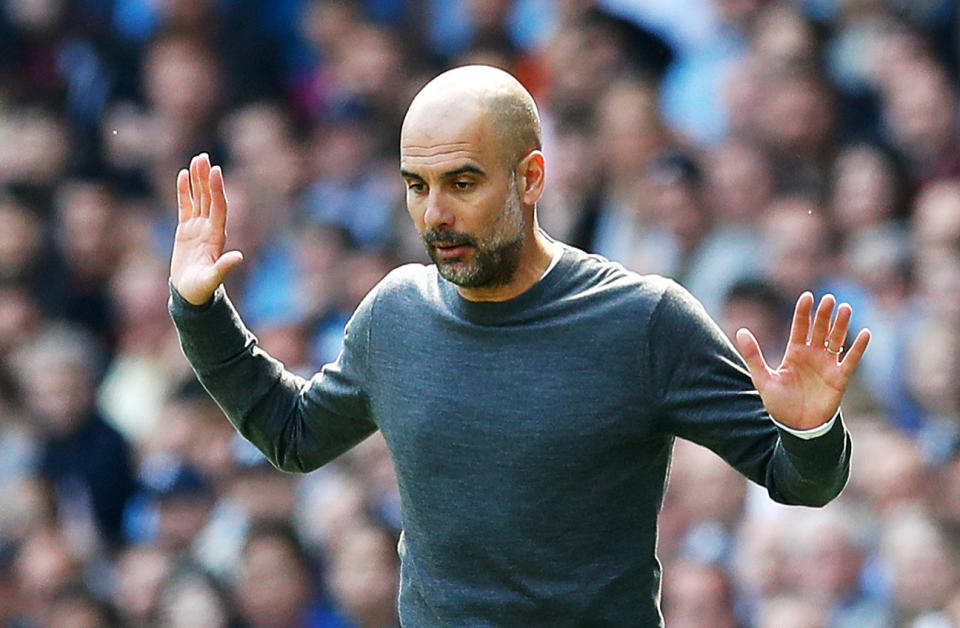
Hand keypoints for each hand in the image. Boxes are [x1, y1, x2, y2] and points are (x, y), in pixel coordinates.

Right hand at [169, 153, 243, 304]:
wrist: (190, 292)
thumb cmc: (202, 288)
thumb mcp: (213, 278)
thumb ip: (224, 267)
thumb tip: (239, 257)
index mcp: (217, 235)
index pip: (218, 207)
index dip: (217, 189)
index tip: (216, 171)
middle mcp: (209, 227)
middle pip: (209, 197)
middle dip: (206, 178)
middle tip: (203, 157)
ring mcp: (197, 227)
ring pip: (198, 197)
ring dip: (197, 179)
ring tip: (196, 159)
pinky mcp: (185, 229)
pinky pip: (185, 205)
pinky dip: (184, 191)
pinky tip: (183, 175)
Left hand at [735, 293, 870, 430]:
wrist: (797, 427)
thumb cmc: (779, 403)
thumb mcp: (763, 378)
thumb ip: (753, 355)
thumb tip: (740, 331)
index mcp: (794, 353)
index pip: (800, 326)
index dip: (804, 312)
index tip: (807, 296)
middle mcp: (812, 355)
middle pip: (820, 329)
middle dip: (824, 314)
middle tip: (829, 299)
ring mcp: (827, 365)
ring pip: (837, 339)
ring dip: (841, 325)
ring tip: (845, 308)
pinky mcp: (839, 378)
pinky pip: (851, 360)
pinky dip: (858, 347)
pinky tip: (865, 333)